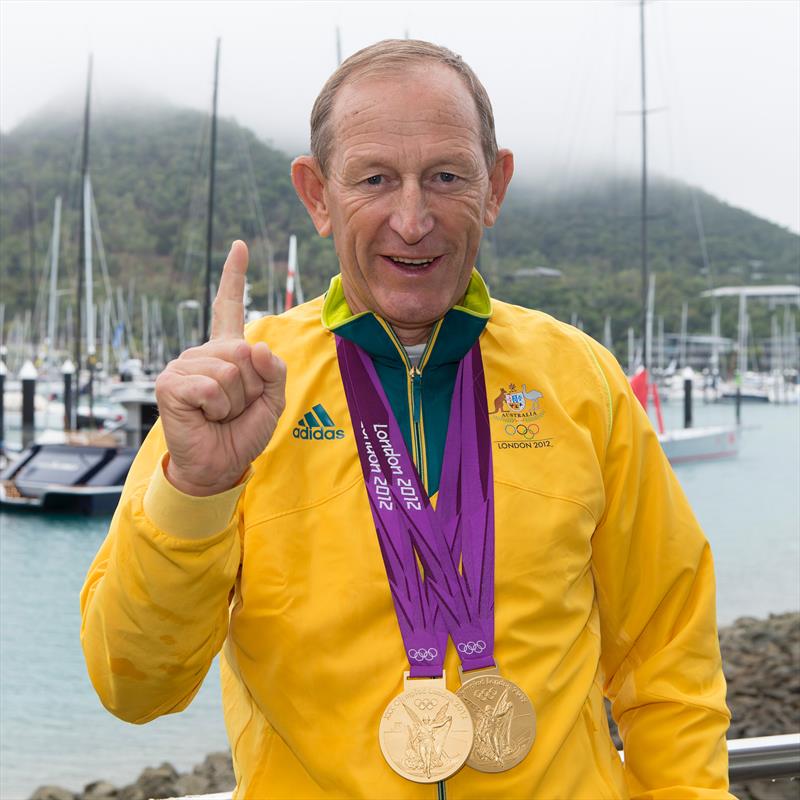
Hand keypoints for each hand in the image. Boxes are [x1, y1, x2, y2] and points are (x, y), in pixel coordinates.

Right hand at [155, 241, 285, 495]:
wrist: (219, 464)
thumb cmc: (243, 431)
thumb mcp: (272, 400)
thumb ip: (273, 372)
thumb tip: (256, 347)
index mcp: (226, 352)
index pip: (229, 308)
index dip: (234, 277)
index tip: (240, 246)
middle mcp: (203, 353)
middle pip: (244, 353)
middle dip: (251, 387)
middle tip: (234, 408)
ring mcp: (184, 365)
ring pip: (230, 372)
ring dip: (235, 401)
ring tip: (220, 414)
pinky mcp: (170, 383)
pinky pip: (212, 387)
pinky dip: (218, 408)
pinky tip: (205, 416)